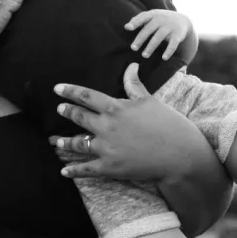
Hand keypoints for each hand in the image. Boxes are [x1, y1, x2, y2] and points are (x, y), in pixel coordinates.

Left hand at [48, 64, 191, 181]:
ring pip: (78, 143)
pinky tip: (64, 171)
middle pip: (80, 117)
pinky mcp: (109, 167)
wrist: (180, 154)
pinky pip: (86, 169)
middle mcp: (107, 126)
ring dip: (64, 142)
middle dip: (67, 112)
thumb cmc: (169, 124)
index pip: (87, 96)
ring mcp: (106, 148)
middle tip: (59, 110)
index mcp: (116, 108)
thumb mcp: (150, 101)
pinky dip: (73, 170)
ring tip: (55, 141)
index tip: (57, 89)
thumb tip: (131, 66)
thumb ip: (134, 85)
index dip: (70, 92)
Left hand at [125, 9, 190, 59]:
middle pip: (149, 29)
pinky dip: (169, 51)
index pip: (143, 17)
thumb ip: (139, 19)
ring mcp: (170, 27)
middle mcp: (161, 19)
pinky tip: (164, 58)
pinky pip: (173, 44)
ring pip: (159, 37)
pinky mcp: (177, 35)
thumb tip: (126, 27)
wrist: (182, 20)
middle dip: (141, 39)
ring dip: (151, 46)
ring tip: (144, 55)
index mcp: (153, 15)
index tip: (128, 28)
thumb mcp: (151, 16)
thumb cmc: (161, 19)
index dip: (135, 22)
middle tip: (133, 48)